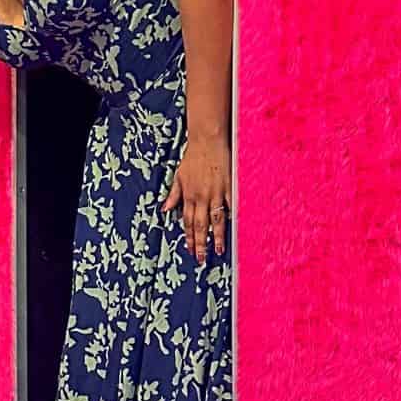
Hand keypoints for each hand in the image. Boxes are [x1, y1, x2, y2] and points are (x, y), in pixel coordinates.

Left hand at [164, 131, 230, 262]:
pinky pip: (232, 204)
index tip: (190, 250)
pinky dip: (233, 216)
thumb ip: (173, 195)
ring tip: (218, 249)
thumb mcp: (178, 176)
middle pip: (200, 225)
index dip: (188, 237)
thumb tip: (165, 209)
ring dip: (216, 235)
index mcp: (189, 195)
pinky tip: (235, 228)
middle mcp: (202, 197)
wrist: (207, 141)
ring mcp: (217, 192)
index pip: (187, 222)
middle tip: (202, 258)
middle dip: (200, 243)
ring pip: (215, 219)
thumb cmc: (193, 158)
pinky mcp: (230, 186)